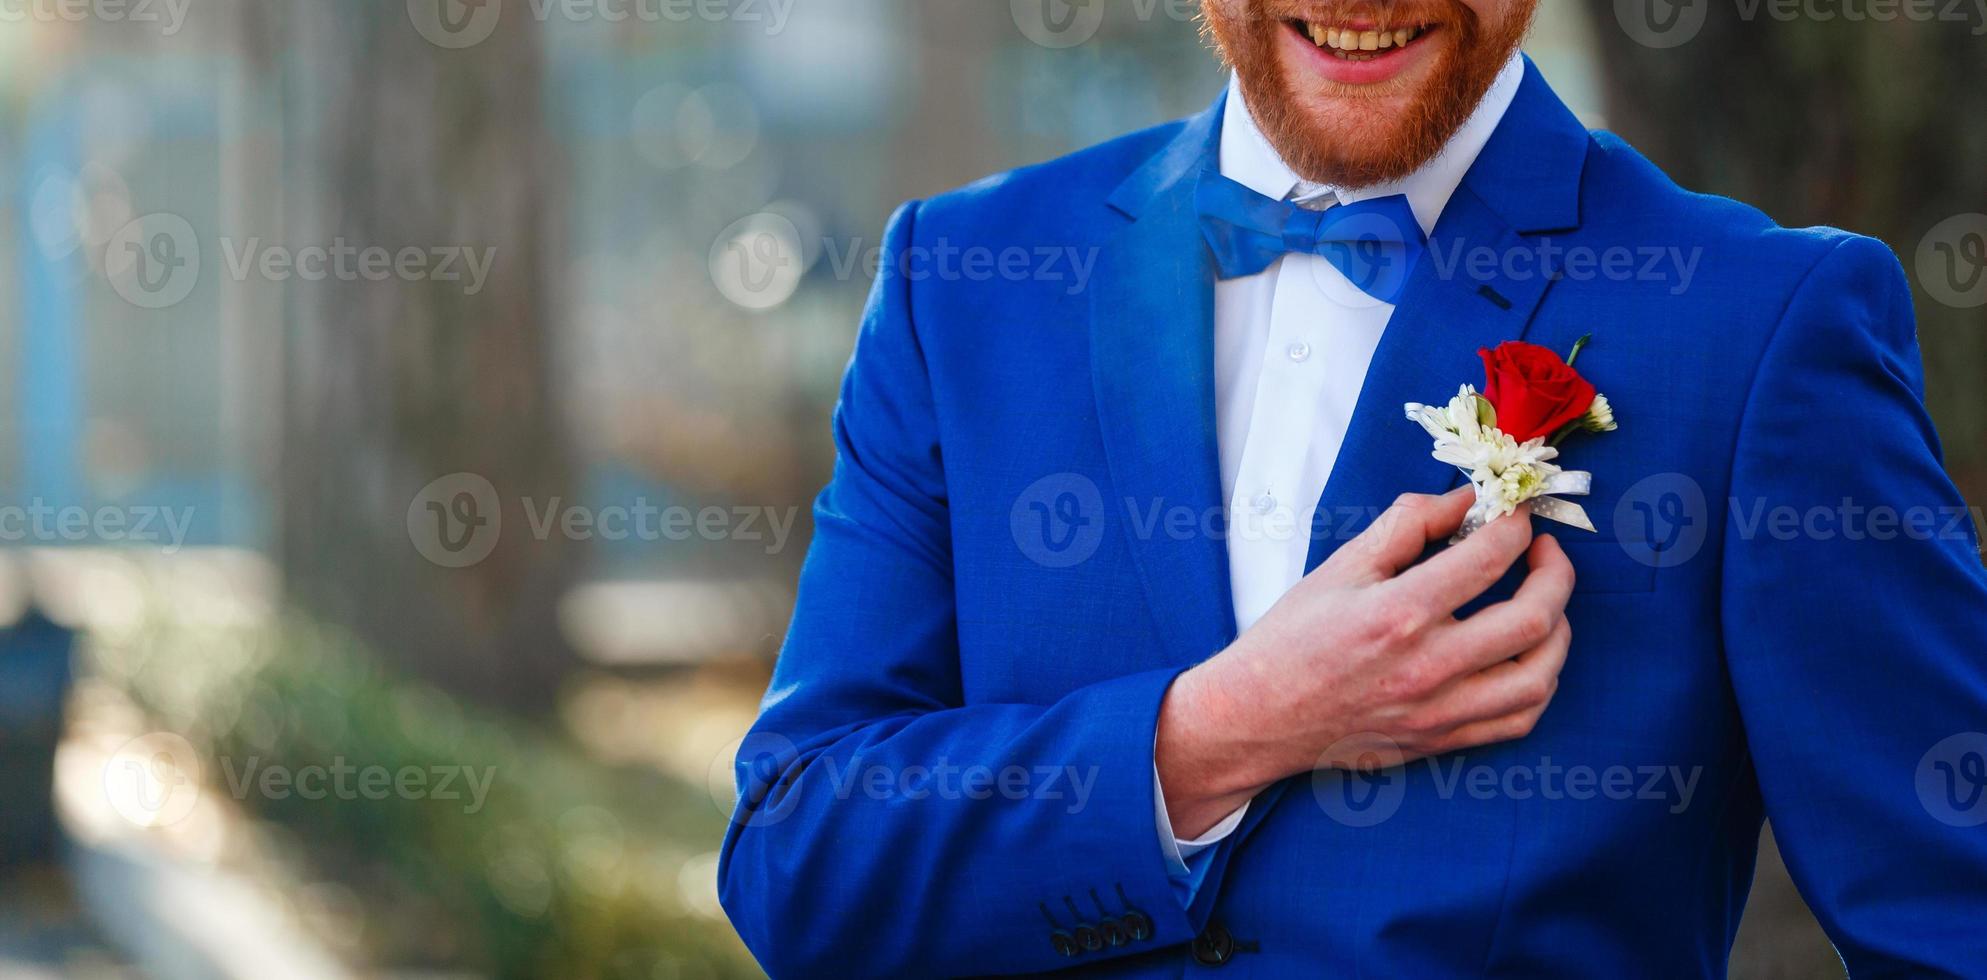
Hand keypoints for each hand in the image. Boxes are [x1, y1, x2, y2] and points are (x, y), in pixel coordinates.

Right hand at [1155, 487, 1575, 837]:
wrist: (1258, 717)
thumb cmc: (1292, 639)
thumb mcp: (1341, 566)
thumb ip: (1406, 525)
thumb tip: (1463, 501)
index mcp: (1398, 613)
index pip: (1488, 559)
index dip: (1515, 526)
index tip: (1515, 515)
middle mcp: (1427, 667)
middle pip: (1534, 618)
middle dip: (1556, 573)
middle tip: (1544, 551)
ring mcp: (1439, 712)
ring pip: (1540, 676)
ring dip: (1558, 631)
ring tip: (1545, 604)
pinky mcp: (1441, 740)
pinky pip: (1519, 719)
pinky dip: (1539, 683)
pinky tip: (1527, 656)